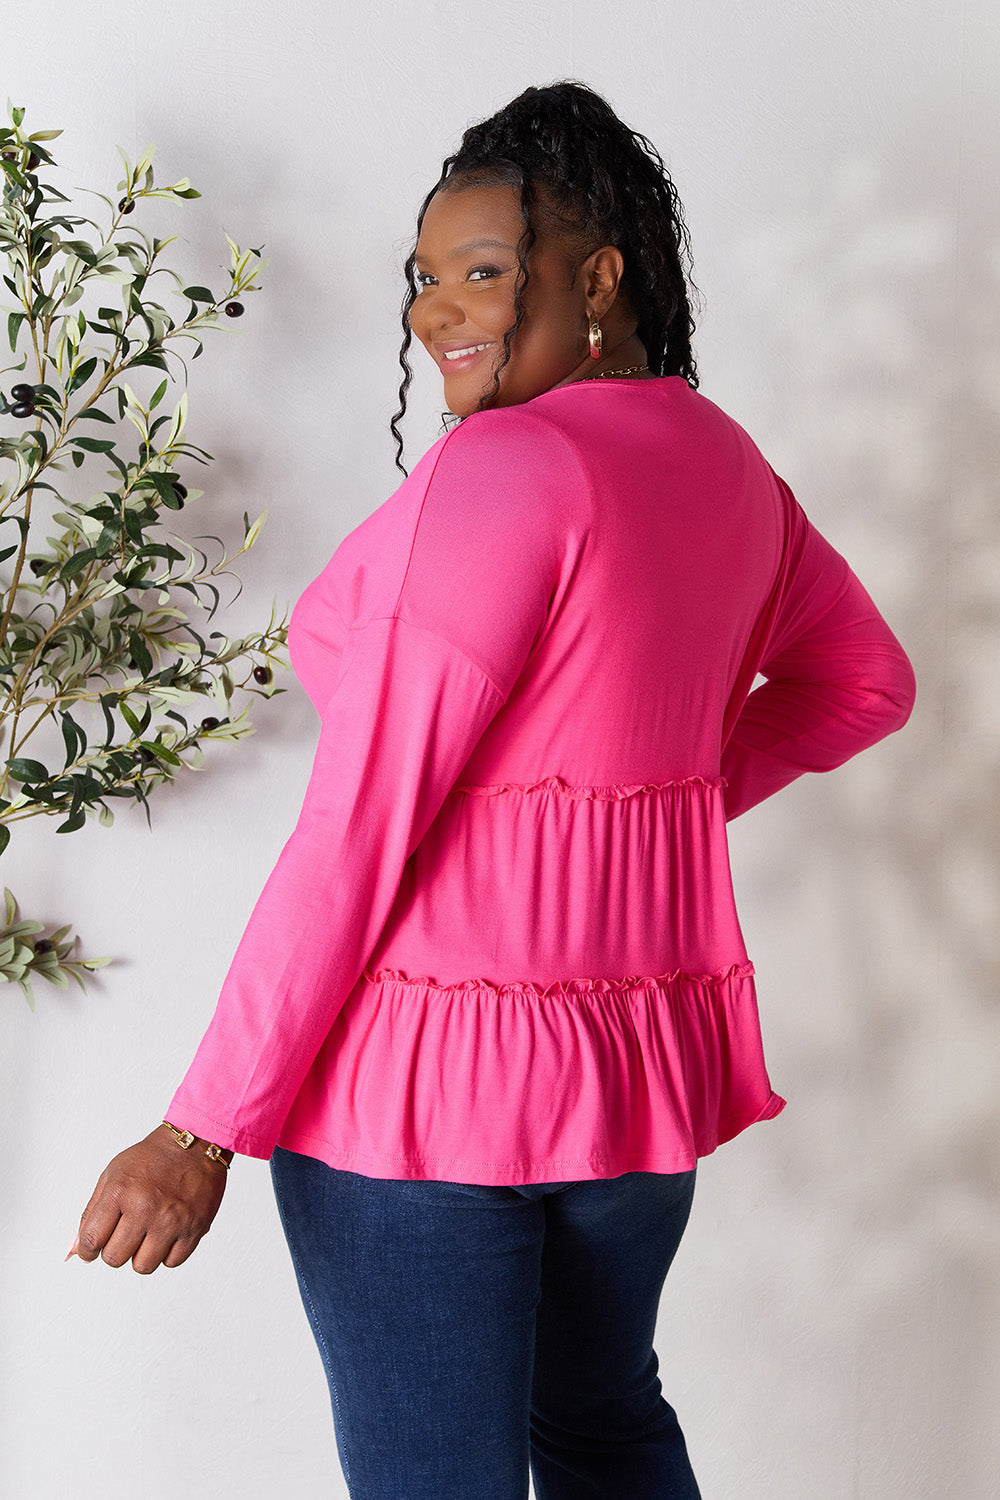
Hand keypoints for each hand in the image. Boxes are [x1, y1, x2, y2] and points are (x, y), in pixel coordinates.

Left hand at [70, 1125, 229, 1273]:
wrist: (195, 1144)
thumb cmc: (153, 1158)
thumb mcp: (113, 1175)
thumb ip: (91, 1213)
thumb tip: (77, 1250)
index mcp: (120, 1192)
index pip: (91, 1240)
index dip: (87, 1250)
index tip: (91, 1250)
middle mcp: (145, 1208)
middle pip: (114, 1258)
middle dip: (114, 1250)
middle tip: (123, 1235)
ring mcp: (171, 1220)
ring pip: (143, 1266)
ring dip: (140, 1255)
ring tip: (145, 1236)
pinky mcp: (194, 1228)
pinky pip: (172, 1262)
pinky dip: (166, 1253)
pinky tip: (166, 1234)